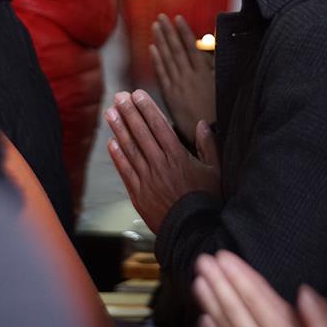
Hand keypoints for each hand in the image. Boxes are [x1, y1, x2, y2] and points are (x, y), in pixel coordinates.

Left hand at [105, 90, 220, 232]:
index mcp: (178, 157)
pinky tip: (111, 143)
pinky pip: (125, 171)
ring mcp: (147, 179)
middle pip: (141, 133)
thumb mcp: (215, 171)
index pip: (159, 126)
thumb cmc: (206, 200)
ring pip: (130, 149)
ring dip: (118, 129)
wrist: (192, 232)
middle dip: (129, 113)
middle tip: (119, 97)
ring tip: (110, 113)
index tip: (137, 94)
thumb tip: (202, 123)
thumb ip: (208, 145)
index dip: (146, 108)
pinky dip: (117, 156)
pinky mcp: (138, 194)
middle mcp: (160, 165)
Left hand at [150, 14, 215, 142]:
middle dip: (168, 32)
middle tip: (161, 17)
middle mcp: (189, 77)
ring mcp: (178, 86)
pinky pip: (162, 75)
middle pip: (176, 50)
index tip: (177, 18)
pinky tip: (152, 49)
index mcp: (204, 74)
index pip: (191, 47)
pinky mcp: (170, 96)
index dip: (183, 32)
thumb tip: (210, 49)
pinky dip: (156, 61)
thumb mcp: (224, 85)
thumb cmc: (221, 110)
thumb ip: (215, 66)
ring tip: (156, 27)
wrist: (211, 133)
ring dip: (161, 42)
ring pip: (167, 59)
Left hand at [193, 251, 326, 326]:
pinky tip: (202, 319)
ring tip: (197, 280)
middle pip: (235, 307)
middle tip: (203, 261)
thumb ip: (321, 318)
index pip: (256, 298)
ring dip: (209, 302)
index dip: (239, 275)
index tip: (224, 258)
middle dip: (218, 282)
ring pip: (224, 326)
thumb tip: (305, 292)